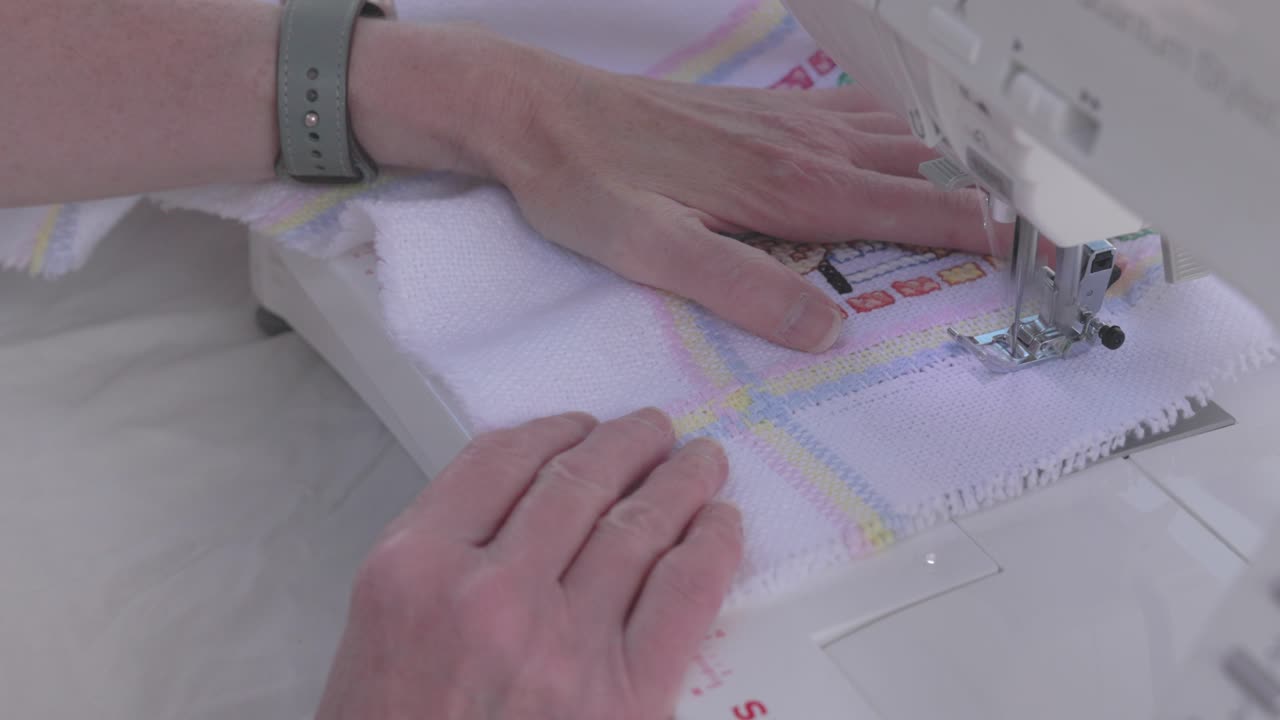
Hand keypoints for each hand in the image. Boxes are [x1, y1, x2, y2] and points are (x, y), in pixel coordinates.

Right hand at [315, 408, 742, 719]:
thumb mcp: (377, 641)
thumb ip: (441, 566)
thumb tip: (522, 516)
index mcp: (413, 570)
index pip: (498, 462)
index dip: (552, 430)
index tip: (579, 425)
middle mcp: (490, 592)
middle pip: (577, 482)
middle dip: (626, 444)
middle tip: (654, 430)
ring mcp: (563, 644)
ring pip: (639, 526)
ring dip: (680, 482)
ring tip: (700, 463)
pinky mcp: (627, 699)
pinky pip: (683, 594)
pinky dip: (710, 549)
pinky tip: (720, 527)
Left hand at [476, 50, 1000, 352]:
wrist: (533, 111)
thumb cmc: (586, 181)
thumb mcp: (655, 251)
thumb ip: (744, 290)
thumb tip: (828, 330)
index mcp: (788, 185)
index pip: (911, 207)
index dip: (977, 230)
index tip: (1033, 251)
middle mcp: (799, 144)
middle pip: (920, 167)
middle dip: (982, 197)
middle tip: (1034, 229)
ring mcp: (782, 119)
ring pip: (893, 135)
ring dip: (947, 164)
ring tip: (990, 193)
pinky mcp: (757, 110)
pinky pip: (853, 116)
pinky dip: (897, 134)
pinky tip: (897, 144)